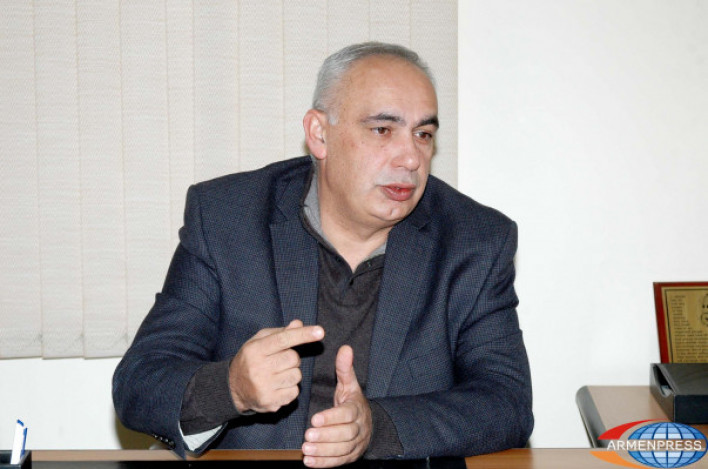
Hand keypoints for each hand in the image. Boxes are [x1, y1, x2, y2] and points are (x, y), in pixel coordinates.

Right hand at [229, 319, 323, 413]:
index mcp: (255, 349)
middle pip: (293, 358)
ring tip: (277, 375)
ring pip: (296, 376)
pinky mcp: (269, 402)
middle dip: (292, 359)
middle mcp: (258, 368)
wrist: (233, 388)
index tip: (320, 332)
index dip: (303, 335)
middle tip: (280, 362)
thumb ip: (281, 332)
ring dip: (292, 374)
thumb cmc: (251, 359)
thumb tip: (299, 324)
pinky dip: (290, 389)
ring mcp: (263, 387)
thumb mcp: (260, 341)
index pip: (283, 339)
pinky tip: (277, 387)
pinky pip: (294, 392)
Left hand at [302, 345, 371, 467]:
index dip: (332, 418)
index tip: (314, 419)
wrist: (368, 424)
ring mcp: (356, 444)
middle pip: (346, 434)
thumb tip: (345, 347)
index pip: (347, 414)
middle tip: (307, 435)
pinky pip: (339, 461)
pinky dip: (324, 463)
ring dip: (323, 451)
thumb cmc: (352, 401)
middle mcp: (360, 428)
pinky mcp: (351, 456)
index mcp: (357, 409)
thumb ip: (345, 368)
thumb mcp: (349, 384)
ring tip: (305, 449)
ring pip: (342, 450)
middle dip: (326, 436)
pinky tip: (308, 461)